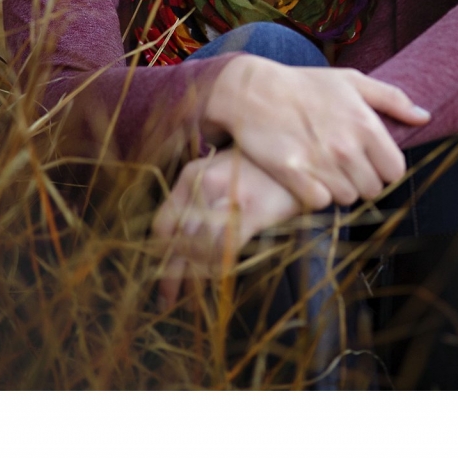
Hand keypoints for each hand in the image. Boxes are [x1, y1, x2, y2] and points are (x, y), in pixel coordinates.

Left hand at [151, 147, 300, 310]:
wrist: (299, 157)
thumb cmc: (260, 167)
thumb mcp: (221, 172)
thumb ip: (200, 200)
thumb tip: (184, 238)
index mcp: (191, 176)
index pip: (162, 222)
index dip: (158, 253)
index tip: (159, 271)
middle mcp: (202, 186)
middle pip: (175, 241)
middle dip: (169, 276)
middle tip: (166, 299)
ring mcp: (226, 198)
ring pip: (198, 250)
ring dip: (192, 280)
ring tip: (190, 300)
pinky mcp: (251, 212)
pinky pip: (225, 250)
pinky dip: (217, 270)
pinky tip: (216, 284)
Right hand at [203, 57, 429, 209]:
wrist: (252, 90)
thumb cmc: (304, 85)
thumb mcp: (351, 81)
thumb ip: (393, 99)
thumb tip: (425, 117)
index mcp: (365, 125)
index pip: (395, 171)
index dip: (382, 168)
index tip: (367, 160)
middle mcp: (346, 146)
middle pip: (372, 190)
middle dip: (360, 180)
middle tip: (342, 164)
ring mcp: (320, 162)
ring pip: (346, 199)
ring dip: (337, 188)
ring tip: (322, 168)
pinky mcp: (293, 174)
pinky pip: (319, 203)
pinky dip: (314, 194)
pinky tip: (306, 176)